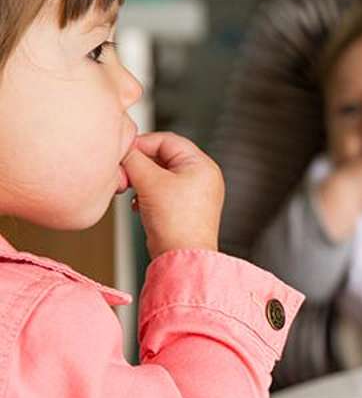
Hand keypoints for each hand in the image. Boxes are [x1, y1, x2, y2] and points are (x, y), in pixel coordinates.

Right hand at [122, 132, 224, 258]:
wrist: (182, 257)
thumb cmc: (176, 223)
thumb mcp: (150, 182)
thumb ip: (133, 159)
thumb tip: (122, 148)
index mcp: (201, 164)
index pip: (167, 140)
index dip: (141, 143)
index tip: (121, 152)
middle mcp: (203, 176)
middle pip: (163, 156)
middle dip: (140, 164)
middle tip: (124, 173)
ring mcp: (196, 193)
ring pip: (160, 175)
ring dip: (141, 180)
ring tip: (131, 190)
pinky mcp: (185, 209)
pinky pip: (162, 192)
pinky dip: (147, 194)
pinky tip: (138, 205)